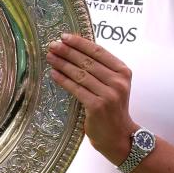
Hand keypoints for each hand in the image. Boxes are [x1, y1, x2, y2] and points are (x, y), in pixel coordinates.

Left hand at [46, 33, 137, 164]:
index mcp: (123, 71)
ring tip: (50, 57)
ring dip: (62, 64)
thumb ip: (102, 69)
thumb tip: (76, 49)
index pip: (99, 51)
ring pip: (80, 74)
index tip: (64, 37)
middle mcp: (118, 81)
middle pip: (87, 61)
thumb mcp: (114, 84)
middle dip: (67, 51)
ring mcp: (108, 94)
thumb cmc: (113, 108)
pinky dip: (63, 80)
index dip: (80, 43)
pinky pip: (76, 89)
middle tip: (52, 45)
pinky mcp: (97, 106)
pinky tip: (54, 74)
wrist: (118, 135)